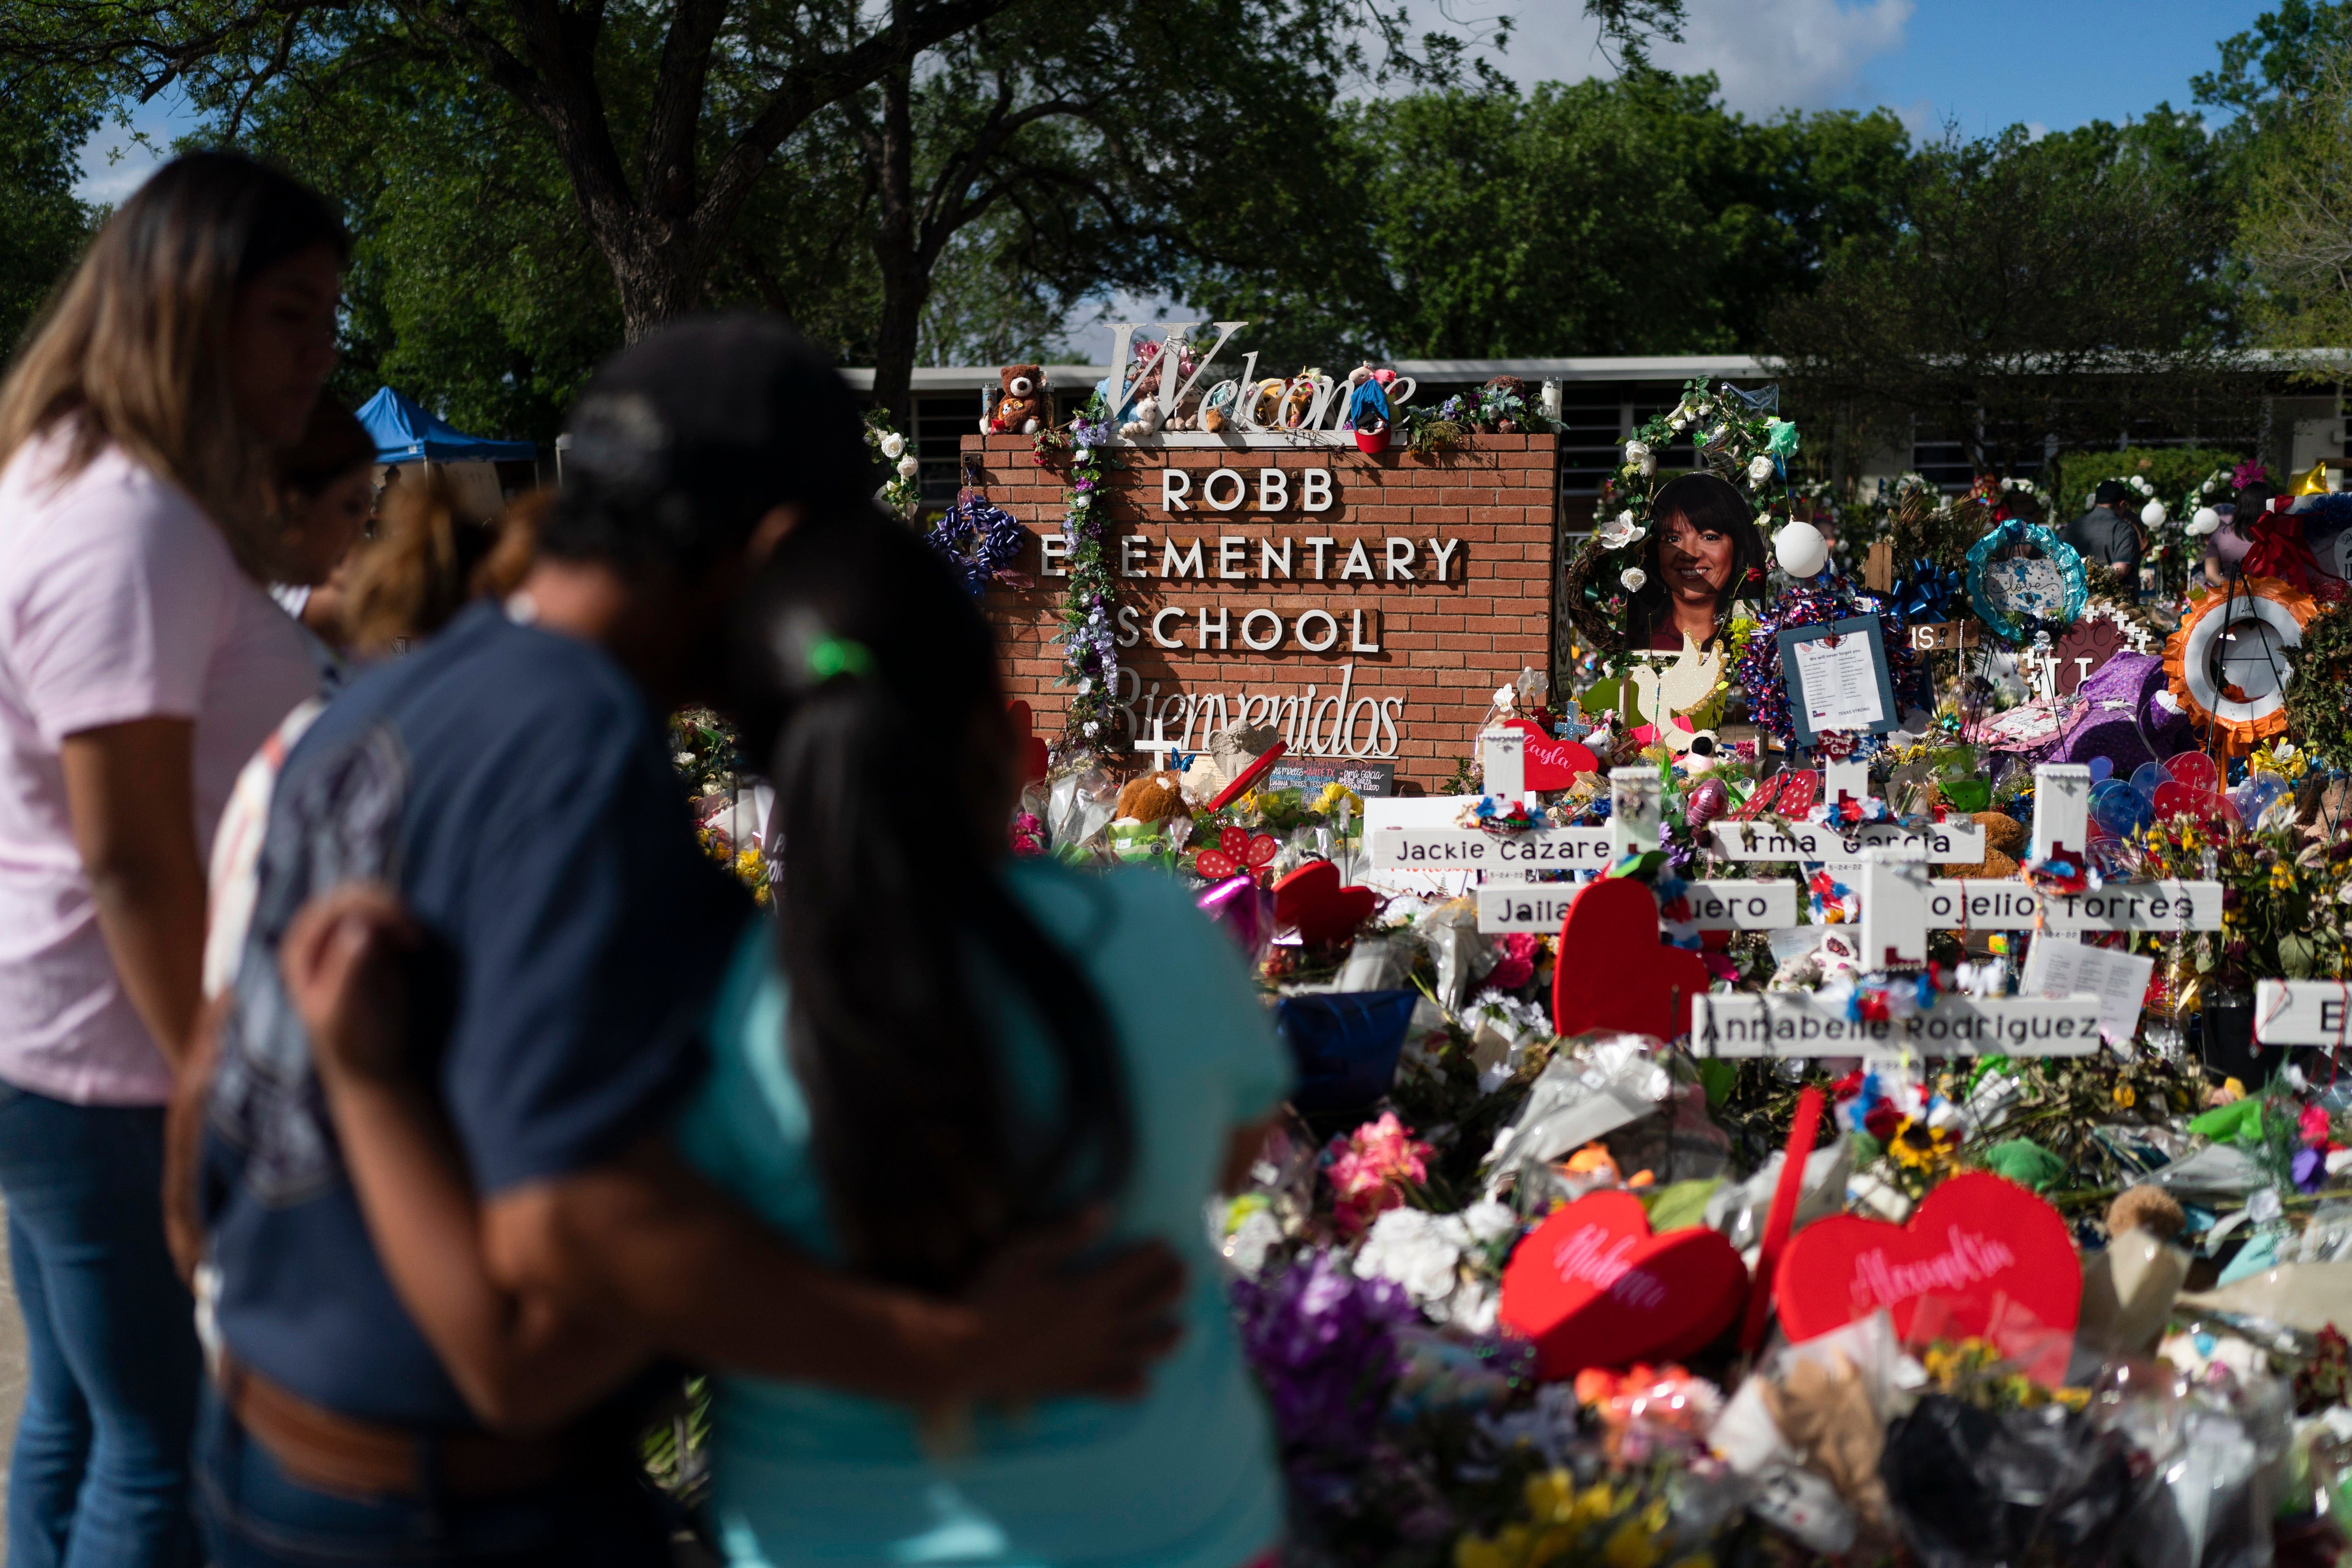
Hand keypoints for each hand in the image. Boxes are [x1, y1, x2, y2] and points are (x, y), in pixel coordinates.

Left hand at [279, 882, 417, 1085]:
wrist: (375, 1063)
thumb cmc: (356, 1042)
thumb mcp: (346, 1010)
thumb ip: (349, 968)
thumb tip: (359, 926)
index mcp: (300, 950)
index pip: (329, 909)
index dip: (366, 908)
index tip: (402, 929)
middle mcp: (318, 936)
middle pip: (350, 895)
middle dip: (385, 906)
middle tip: (414, 938)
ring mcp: (343, 935)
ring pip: (369, 898)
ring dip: (397, 911)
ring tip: (414, 942)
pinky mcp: (369, 940)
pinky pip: (384, 912)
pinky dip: (402, 920)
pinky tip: (413, 943)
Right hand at [955, 1207, 1184, 1403]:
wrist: (963, 1354)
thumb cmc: (990, 1296)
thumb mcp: (1026, 1254)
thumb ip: (1068, 1235)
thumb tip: (1106, 1210)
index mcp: (1089, 1292)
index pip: (1137, 1269)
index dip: (1156, 1255)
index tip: (1167, 1243)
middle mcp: (1099, 1328)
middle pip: (1150, 1307)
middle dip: (1172, 1289)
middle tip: (1185, 1277)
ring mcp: (1089, 1359)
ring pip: (1142, 1350)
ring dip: (1166, 1339)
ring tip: (1182, 1331)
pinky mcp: (1072, 1384)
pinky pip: (1112, 1389)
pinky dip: (1132, 1386)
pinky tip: (1144, 1384)